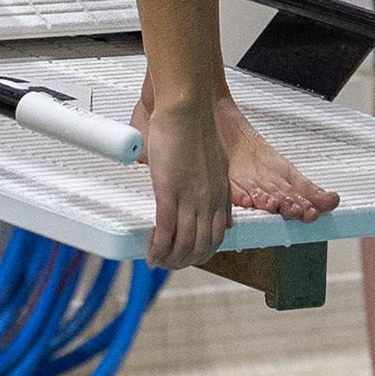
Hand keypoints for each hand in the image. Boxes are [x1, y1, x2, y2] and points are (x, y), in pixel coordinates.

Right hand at [141, 98, 232, 269]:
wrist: (187, 111)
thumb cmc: (196, 129)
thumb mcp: (218, 164)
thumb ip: (219, 189)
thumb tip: (223, 210)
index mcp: (221, 194)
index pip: (217, 235)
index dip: (203, 251)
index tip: (190, 255)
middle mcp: (209, 200)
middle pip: (201, 245)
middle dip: (185, 261)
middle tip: (170, 264)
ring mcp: (190, 198)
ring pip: (184, 243)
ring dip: (170, 259)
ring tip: (158, 262)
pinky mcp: (170, 192)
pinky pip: (165, 229)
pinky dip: (158, 246)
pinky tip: (151, 252)